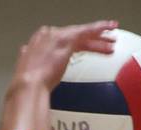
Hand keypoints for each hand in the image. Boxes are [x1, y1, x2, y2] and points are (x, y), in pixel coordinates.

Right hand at [0, 22, 116, 129]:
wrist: (29, 86)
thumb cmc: (29, 87)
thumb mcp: (34, 76)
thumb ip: (39, 70)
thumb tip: (41, 74)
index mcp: (38, 43)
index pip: (62, 40)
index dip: (77, 43)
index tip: (85, 46)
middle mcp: (47, 36)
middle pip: (74, 36)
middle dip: (91, 39)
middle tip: (104, 42)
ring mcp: (56, 36)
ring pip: (81, 34)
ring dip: (98, 37)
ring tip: (111, 41)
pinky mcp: (65, 40)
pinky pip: (86, 33)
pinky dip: (98, 31)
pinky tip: (108, 35)